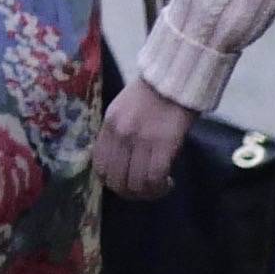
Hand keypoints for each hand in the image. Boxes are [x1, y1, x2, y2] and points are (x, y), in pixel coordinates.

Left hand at [98, 73, 191, 200]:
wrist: (174, 80)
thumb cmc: (151, 95)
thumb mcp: (122, 111)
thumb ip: (117, 135)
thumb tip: (120, 162)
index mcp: (108, 126)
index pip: (99, 165)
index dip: (111, 181)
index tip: (125, 183)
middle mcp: (119, 136)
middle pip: (115, 179)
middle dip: (129, 192)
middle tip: (144, 191)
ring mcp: (140, 141)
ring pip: (135, 183)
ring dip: (147, 193)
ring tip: (159, 188)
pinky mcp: (162, 145)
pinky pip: (154, 177)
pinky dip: (160, 187)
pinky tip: (169, 182)